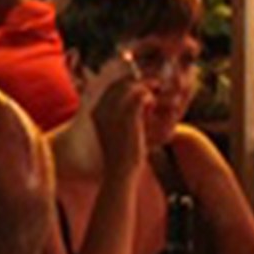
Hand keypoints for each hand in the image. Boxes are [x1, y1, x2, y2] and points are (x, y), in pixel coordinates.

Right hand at [64, 55, 144, 182]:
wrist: (120, 173)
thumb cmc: (120, 156)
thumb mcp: (115, 134)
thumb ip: (118, 118)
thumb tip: (133, 108)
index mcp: (96, 112)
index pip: (111, 87)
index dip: (127, 82)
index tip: (141, 83)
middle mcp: (101, 108)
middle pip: (120, 82)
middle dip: (138, 80)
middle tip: (153, 82)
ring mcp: (113, 110)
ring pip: (132, 85)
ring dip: (146, 86)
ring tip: (156, 88)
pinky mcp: (128, 115)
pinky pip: (141, 94)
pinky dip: (150, 96)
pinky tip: (154, 102)